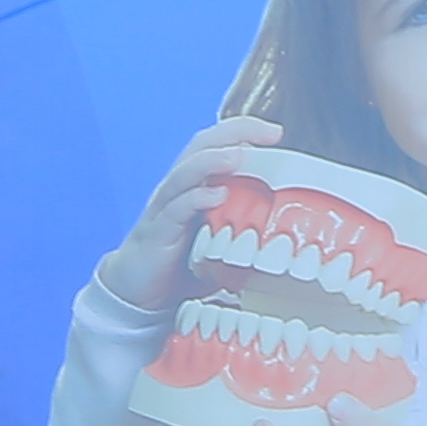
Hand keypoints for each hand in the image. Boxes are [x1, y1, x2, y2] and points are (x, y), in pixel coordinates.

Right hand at [99, 115, 292, 313]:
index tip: (276, 131)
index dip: (243, 132)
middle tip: (268, 132)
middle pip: (201, 146)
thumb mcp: (219, 243)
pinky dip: (197, 199)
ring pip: (185, 172)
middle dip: (234, 133)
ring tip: (239, 155)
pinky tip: (217, 196)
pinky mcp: (157, 233)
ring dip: (212, 161)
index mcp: (193, 188)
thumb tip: (289, 235)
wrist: (137, 293)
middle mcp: (178, 190)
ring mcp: (165, 209)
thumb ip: (245, 230)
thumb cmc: (182, 266)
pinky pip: (176, 209)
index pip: (216, 146)